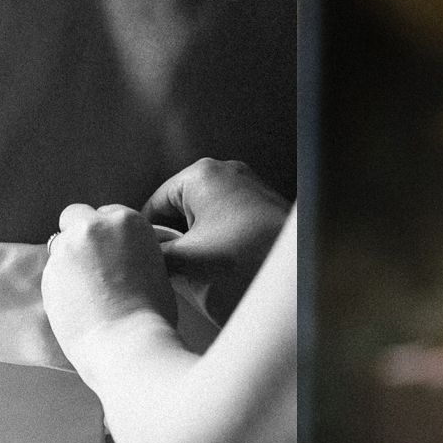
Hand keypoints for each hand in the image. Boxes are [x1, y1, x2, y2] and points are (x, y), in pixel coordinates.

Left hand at [43, 204, 178, 364]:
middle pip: (77, 216)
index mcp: (127, 221)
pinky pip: (53, 273)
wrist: (126, 344)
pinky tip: (76, 306)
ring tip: (86, 292)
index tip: (112, 252)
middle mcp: (93, 227)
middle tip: (93, 265)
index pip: (108, 214)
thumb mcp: (157, 270)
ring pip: (61, 246)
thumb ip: (136, 254)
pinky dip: (61, 285)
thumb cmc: (151, 315)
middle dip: (81, 234)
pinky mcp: (47, 275)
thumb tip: (126, 260)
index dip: (109, 234)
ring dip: (69, 261)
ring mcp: (66, 249)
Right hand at [144, 159, 290, 324]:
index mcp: (200, 174)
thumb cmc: (246, 258)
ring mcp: (246, 185)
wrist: (301, 270)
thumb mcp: (188, 261)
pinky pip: (226, 221)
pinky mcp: (261, 203)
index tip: (150, 264)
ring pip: (203, 218)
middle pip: (179, 211)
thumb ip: (155, 256)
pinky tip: (223, 265)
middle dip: (176, 241)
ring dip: (198, 244)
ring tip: (202, 271)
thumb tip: (141, 257)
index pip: (154, 206)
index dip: (149, 239)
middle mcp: (224, 171)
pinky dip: (219, 242)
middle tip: (177, 271)